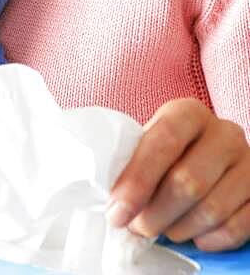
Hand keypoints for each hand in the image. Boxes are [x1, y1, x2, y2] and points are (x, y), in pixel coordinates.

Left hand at [106, 98, 249, 251]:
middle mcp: (224, 133)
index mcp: (189, 113)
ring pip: (212, 209)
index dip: (138, 180)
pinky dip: (211, 239)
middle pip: (189, 181)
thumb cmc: (168, 151)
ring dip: (180, 228)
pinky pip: (237, 227)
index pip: (164, 141)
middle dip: (156, 212)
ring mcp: (248, 163)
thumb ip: (133, 162)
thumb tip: (116, 203)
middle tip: (138, 228)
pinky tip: (194, 236)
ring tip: (164, 230)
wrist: (207, 153)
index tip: (118, 211)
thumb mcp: (149, 142)